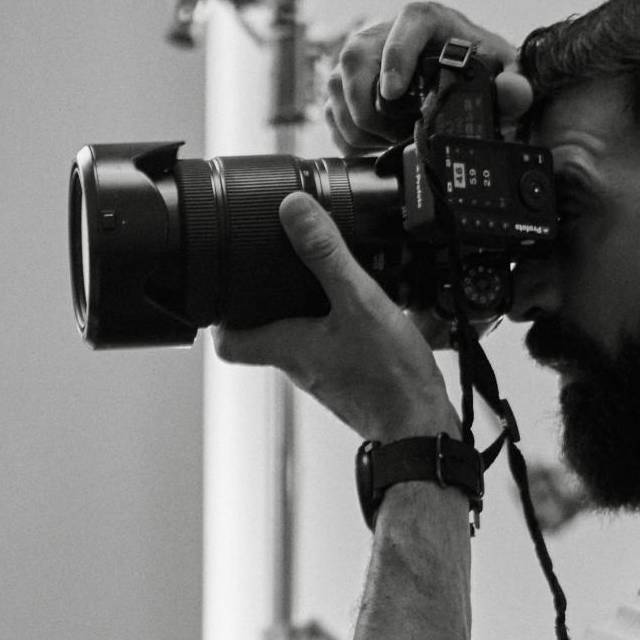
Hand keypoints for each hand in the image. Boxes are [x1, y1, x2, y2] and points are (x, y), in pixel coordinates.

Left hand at [214, 195, 462, 443]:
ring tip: (325, 281)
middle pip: (266, 335)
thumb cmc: (388, 380)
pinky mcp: (353, 380)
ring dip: (309, 313)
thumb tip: (295, 212)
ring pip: (303, 340)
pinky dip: (343, 327)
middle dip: (268, 303)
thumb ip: (326, 255)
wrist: (420, 427)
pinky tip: (367, 311)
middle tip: (275, 271)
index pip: (229, 344)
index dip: (218, 320)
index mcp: (287, 348)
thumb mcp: (358, 301)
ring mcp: (326, 375)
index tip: (221, 292)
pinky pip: (336, 348)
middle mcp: (300, 365)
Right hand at [321, 1, 534, 152]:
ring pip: (335, 85)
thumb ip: (517, 86)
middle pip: (356, 56)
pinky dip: (347, 136)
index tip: (393, 91)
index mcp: (430, 22)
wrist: (465, 83)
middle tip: (394, 134)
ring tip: (388, 143)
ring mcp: (365, 60)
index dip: (395, 55)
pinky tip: (374, 148)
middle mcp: (389, 34)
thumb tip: (512, 91)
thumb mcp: (506, 78)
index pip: (407, 23)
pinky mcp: (348, 86)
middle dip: (367, 105)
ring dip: (357, 124)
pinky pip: (330, 109)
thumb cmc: (483, 73)